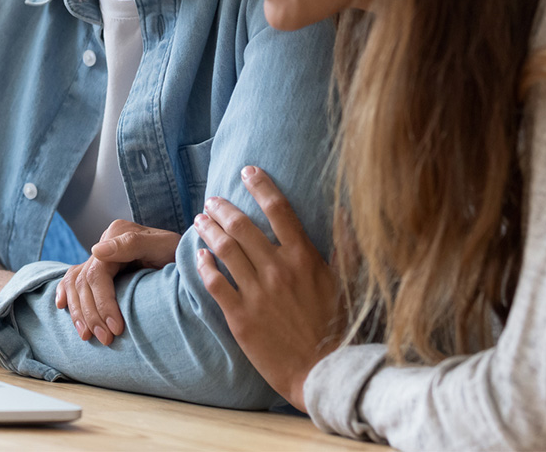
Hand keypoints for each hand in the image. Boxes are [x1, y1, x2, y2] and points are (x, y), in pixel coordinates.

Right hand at [54, 219, 180, 344]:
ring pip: (76, 282)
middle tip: (105, 340)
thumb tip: (95, 250)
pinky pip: (74, 278)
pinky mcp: (101, 268)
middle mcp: (106, 243)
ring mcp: (101, 255)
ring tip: (87, 336)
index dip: (103, 303)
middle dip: (92, 313)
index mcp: (117, 234)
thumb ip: (131, 244)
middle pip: (85, 281)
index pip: (97, 273)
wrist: (190, 257)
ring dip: (78, 311)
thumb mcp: (165, 246)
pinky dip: (66, 291)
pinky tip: (61, 306)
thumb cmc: (180, 253)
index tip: (116, 329)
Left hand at [194, 166, 341, 411]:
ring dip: (208, 229)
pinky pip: (214, 283)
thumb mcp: (346, 282)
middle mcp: (278, 269)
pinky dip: (204, 265)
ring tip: (200, 220)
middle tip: (213, 200)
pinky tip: (199, 255)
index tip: (248, 171)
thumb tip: (344, 211)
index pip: (279, 209)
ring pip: (224, 249)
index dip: (261, 186)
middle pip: (242, 226)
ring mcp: (257, 293)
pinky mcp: (240, 316)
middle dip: (223, 207)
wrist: (324, 373)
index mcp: (304, 258)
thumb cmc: (338, 327)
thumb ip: (344, 245)